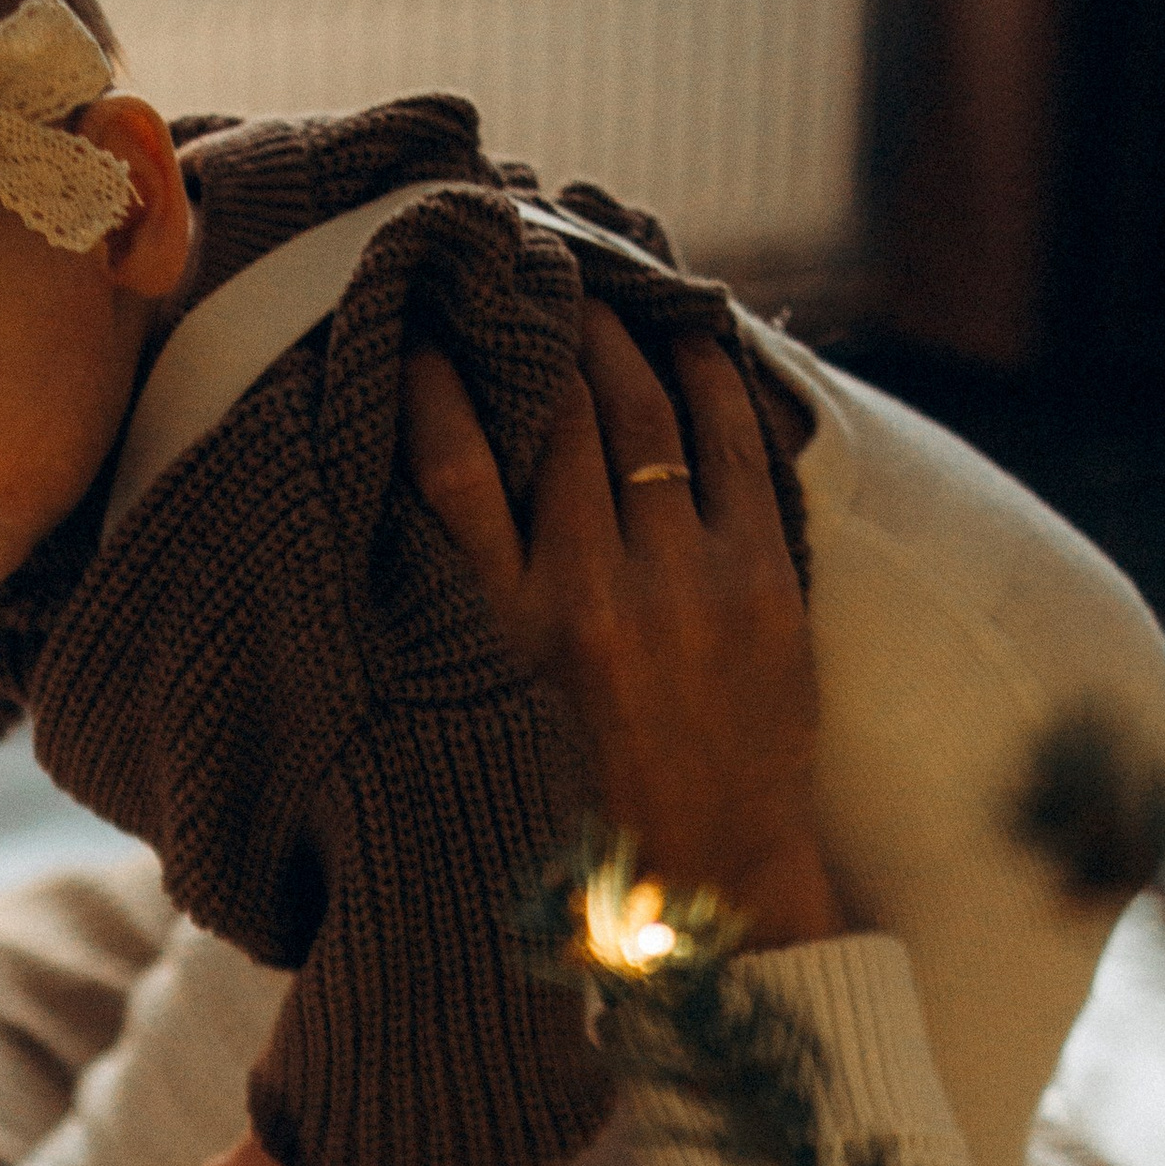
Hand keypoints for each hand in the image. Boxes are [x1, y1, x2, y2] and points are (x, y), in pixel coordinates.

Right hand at [403, 306, 839, 945]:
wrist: (709, 889)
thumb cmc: (578, 816)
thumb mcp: (482, 717)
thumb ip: (457, 617)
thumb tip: (405, 526)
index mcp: (500, 633)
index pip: (448, 471)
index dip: (434, 386)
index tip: (421, 336)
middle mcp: (584, 595)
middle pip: (553, 418)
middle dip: (537, 335)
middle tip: (524, 276)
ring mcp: (681, 582)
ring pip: (640, 414)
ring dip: (616, 338)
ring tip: (597, 295)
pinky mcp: (759, 582)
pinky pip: (733, 444)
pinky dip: (709, 376)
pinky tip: (691, 338)